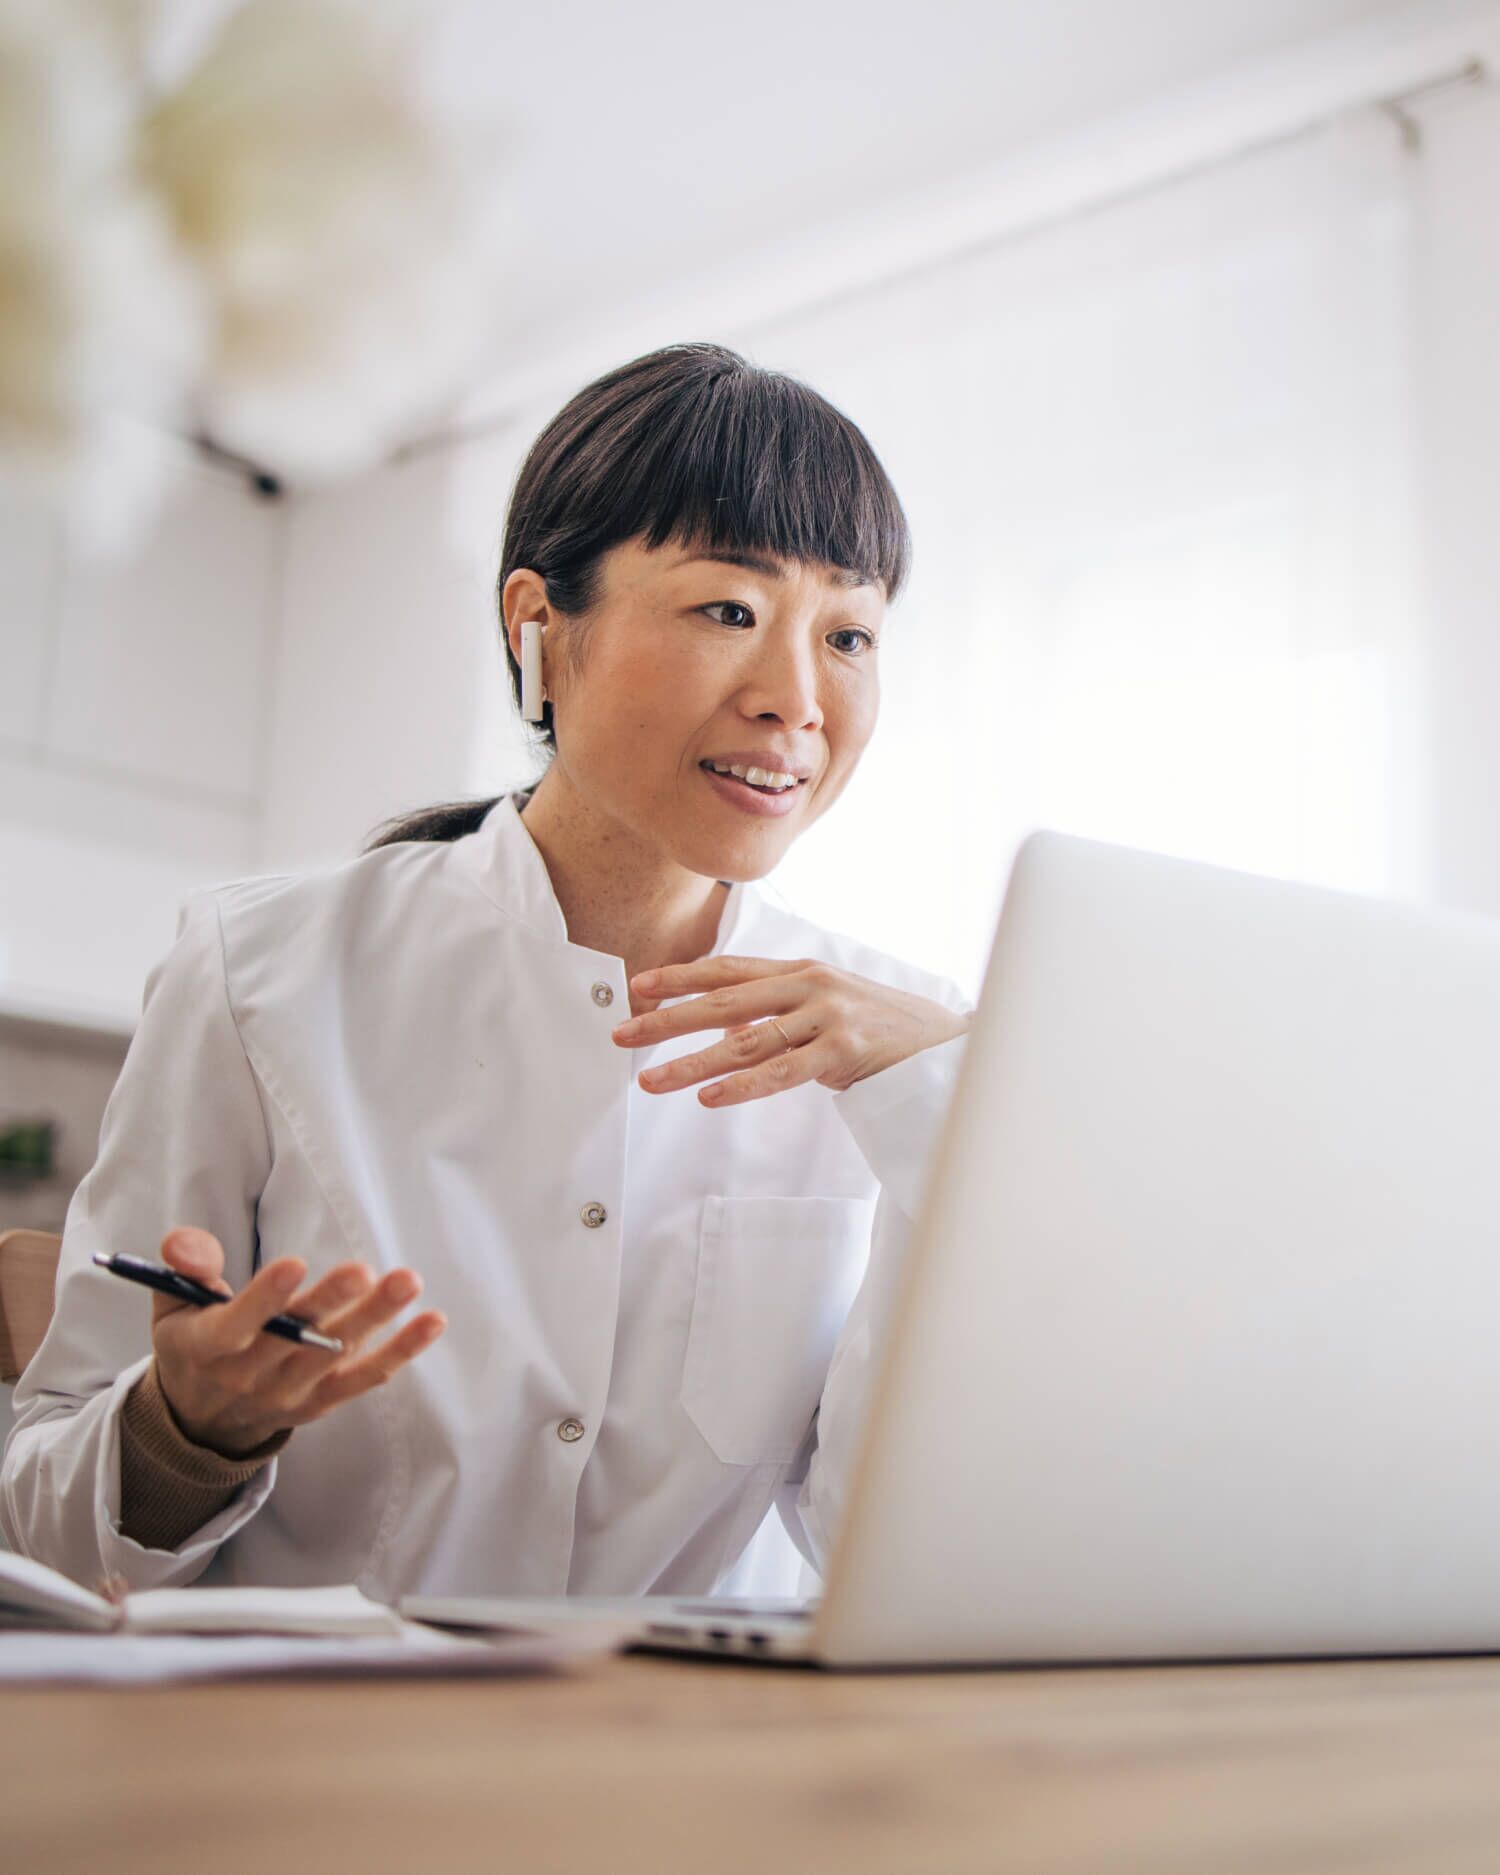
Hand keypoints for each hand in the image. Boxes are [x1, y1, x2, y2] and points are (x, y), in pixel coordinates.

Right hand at [149, 1227, 446, 1458]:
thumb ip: (184, 1268)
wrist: (203, 1417)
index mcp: (206, 1348)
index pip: (233, 1327)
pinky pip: (364, 1379)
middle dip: (329, 1303)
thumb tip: (183, 1244)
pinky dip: (400, 1351)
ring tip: (406, 1282)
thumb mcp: (172, 1304)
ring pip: (334, 1356)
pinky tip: (431, 1321)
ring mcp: (288, 1394)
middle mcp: (248, 1376)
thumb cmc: (195, 1341)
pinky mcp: (321, 1403)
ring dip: (374, 1319)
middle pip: (293, 1340)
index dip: (262, 1298)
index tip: (294, 1265)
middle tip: (362, 1270)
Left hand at [611, 955, 968, 1106]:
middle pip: (724, 1001)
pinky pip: (783, 1072)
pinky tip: (708, 1096)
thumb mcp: (826, 1005)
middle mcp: (809, 986)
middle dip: (668, 1019)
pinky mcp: (846, 1052)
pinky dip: (742, 1084)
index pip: (728, 968)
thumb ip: (777, 1008)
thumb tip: (717, 1018)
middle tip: (623, 1034)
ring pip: (745, 1040)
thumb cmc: (879, 1029)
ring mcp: (828, 1017)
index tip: (637, 988)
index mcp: (800, 970)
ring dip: (692, 1061)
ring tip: (651, 1080)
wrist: (946, 1046)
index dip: (680, 977)